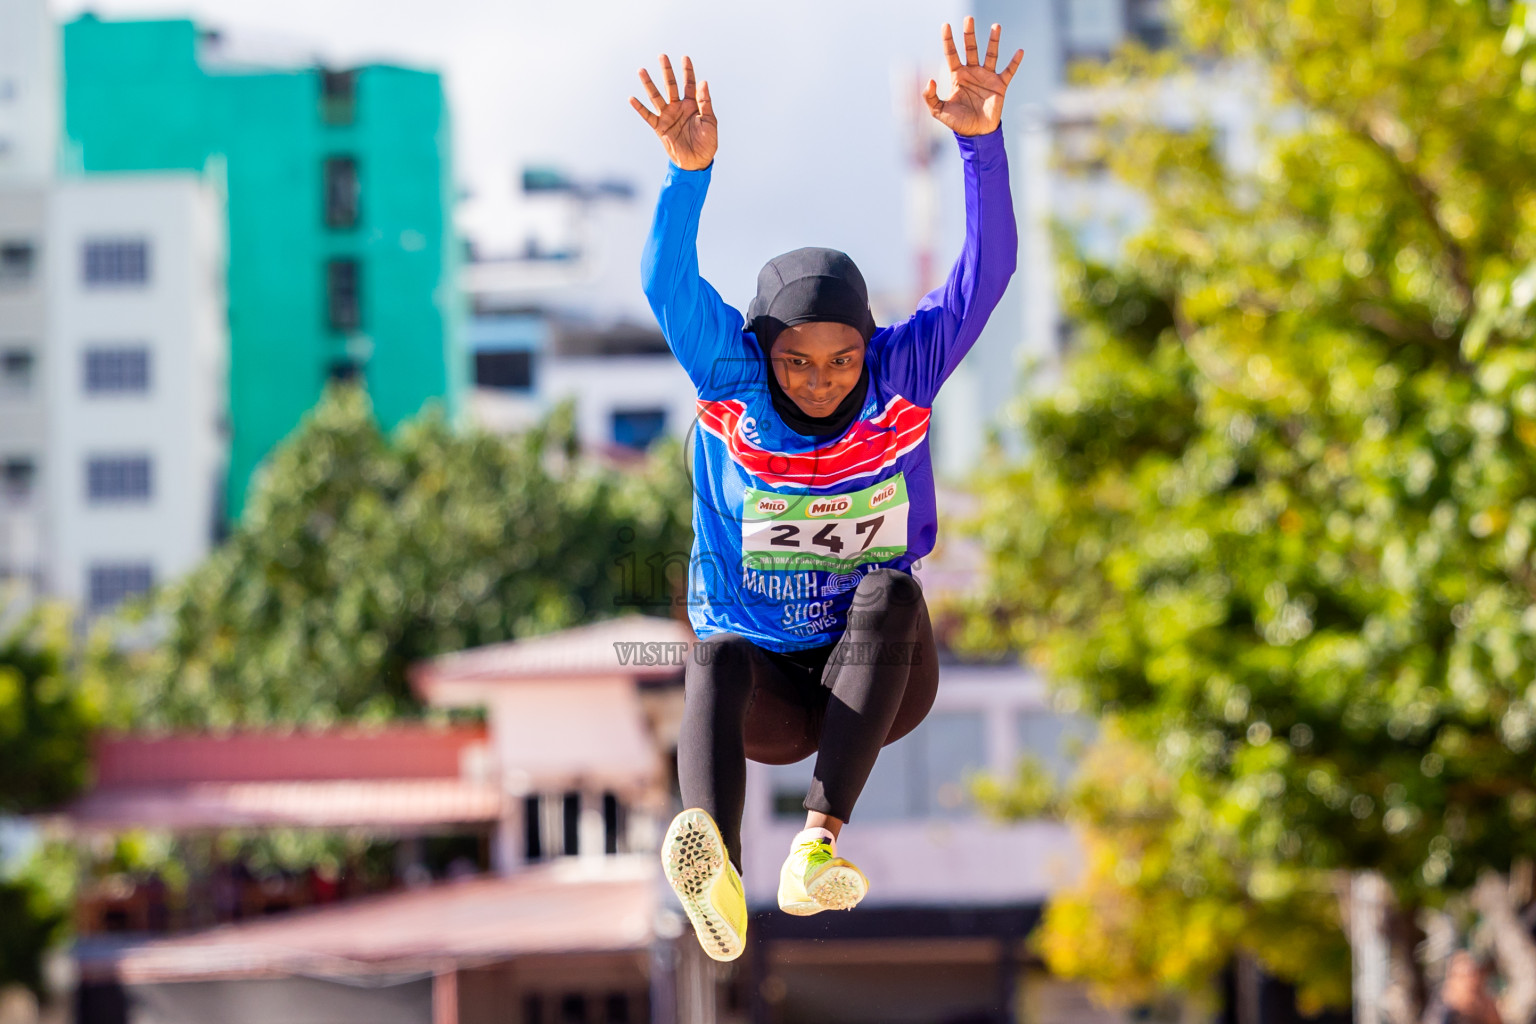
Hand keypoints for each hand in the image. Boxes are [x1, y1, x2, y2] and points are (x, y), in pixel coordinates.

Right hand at [630, 55, 716, 170]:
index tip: (685, 57)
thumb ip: (705, 102)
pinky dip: (640, 108)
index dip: (687, 71)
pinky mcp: (660, 127)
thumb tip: (703, 82)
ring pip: (657, 97)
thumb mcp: (710, 121)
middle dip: (667, 71)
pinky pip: (648, 116)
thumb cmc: (707, 142)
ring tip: (642, 70)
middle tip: (662, 56)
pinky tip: (632, 98)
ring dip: (649, 84)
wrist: (697, 162)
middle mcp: (678, 107)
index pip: (689, 84)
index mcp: (692, 105)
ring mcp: (668, 116)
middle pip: (671, 85)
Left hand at [924, 17, 1022, 136]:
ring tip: (996, 26)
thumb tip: (930, 80)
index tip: (945, 25)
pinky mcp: (1000, 85)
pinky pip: (1009, 71)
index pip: (951, 54)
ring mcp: (987, 77)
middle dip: (969, 34)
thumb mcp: (939, 112)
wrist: (977, 134)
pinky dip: (1014, 62)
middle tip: (968, 19)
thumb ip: (930, 97)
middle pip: (970, 48)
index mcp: (957, 76)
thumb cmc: (957, 123)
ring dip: (993, 41)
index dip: (948, 40)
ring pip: (990, 54)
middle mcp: (972, 73)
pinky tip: (1019, 51)